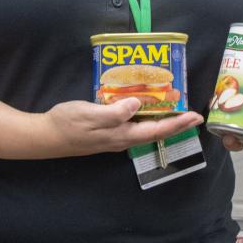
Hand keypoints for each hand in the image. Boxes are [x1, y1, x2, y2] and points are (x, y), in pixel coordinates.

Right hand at [36, 98, 203, 158]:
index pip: (156, 130)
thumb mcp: (89, 114)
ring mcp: (115, 136)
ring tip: (175, 106)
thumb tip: (136, 105)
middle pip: (155, 131)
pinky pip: (133, 123)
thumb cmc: (67, 124)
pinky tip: (144, 104)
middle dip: (176, 122)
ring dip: (162, 118)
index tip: (195, 116)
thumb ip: (114, 112)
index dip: (178, 123)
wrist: (46, 136)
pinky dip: (144, 114)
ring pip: (145, 128)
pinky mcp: (108, 131)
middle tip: (192, 111)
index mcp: (121, 135)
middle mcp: (122, 138)